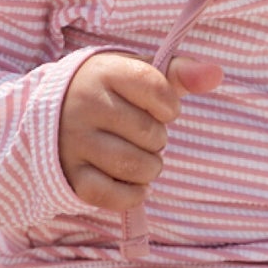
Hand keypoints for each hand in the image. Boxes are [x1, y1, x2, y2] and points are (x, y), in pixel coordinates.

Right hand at [58, 50, 221, 211]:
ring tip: (139, 157)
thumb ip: (178, 72)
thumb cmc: (108, 92)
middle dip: (157, 139)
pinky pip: (113, 195)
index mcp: (104, 72)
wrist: (51, 114)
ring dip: (150, 168)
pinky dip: (132, 194)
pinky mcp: (70, 175)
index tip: (161, 108)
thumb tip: (216, 74)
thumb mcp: (136, 72)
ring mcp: (74, 142)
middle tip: (140, 135)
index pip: (157, 89)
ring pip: (136, 167)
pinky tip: (131, 183)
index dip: (170, 106)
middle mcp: (84, 104)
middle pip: (151, 133)